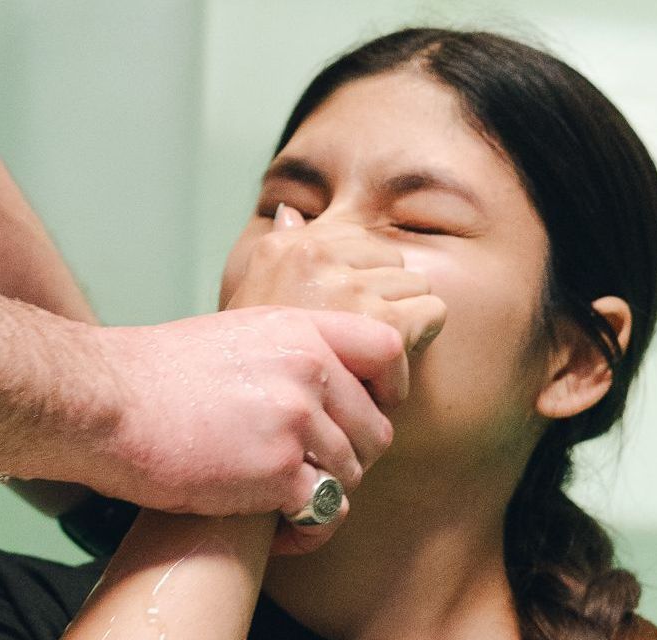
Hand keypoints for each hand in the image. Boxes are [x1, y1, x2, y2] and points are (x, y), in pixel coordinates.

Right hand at [89, 304, 401, 517]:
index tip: (372, 410)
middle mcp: (307, 371)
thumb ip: (283, 352)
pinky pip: (325, 515)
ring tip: (281, 507)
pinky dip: (305, 533)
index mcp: (298, 330)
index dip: (390, 388)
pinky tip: (276, 533)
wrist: (104, 403)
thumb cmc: (150, 376)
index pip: (386, 349)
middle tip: (306, 474)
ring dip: (320, 498)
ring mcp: (296, 422)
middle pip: (375, 430)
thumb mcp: (231, 336)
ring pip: (350, 476)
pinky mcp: (277, 474)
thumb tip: (313, 380)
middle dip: (348, 460)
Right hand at [223, 205, 447, 404]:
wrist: (225, 411)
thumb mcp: (250, 302)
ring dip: (402, 331)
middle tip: (355, 350)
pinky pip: (431, 315)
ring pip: (417, 288)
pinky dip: (418, 350)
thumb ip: (276, 255)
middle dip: (384, 304)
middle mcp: (313, 256)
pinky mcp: (379, 323)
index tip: (342, 320)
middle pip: (393, 261)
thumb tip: (289, 211)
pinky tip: (379, 382)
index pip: (360, 240)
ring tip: (366, 368)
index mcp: (282, 247)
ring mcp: (345, 287)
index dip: (360, 282)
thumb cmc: (241, 371)